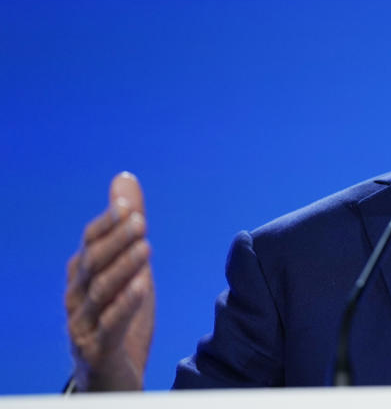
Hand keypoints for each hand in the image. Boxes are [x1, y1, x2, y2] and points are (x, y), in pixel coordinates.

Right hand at [65, 172, 154, 390]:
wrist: (112, 379)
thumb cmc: (119, 318)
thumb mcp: (130, 270)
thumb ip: (128, 228)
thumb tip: (124, 178)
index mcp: (82, 278)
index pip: (89, 244)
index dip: (107, 225)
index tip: (129, 207)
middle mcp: (76, 300)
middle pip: (92, 265)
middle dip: (115, 241)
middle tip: (141, 221)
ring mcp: (83, 327)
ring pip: (99, 293)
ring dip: (123, 268)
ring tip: (147, 247)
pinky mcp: (97, 352)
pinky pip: (109, 326)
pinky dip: (125, 304)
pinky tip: (142, 285)